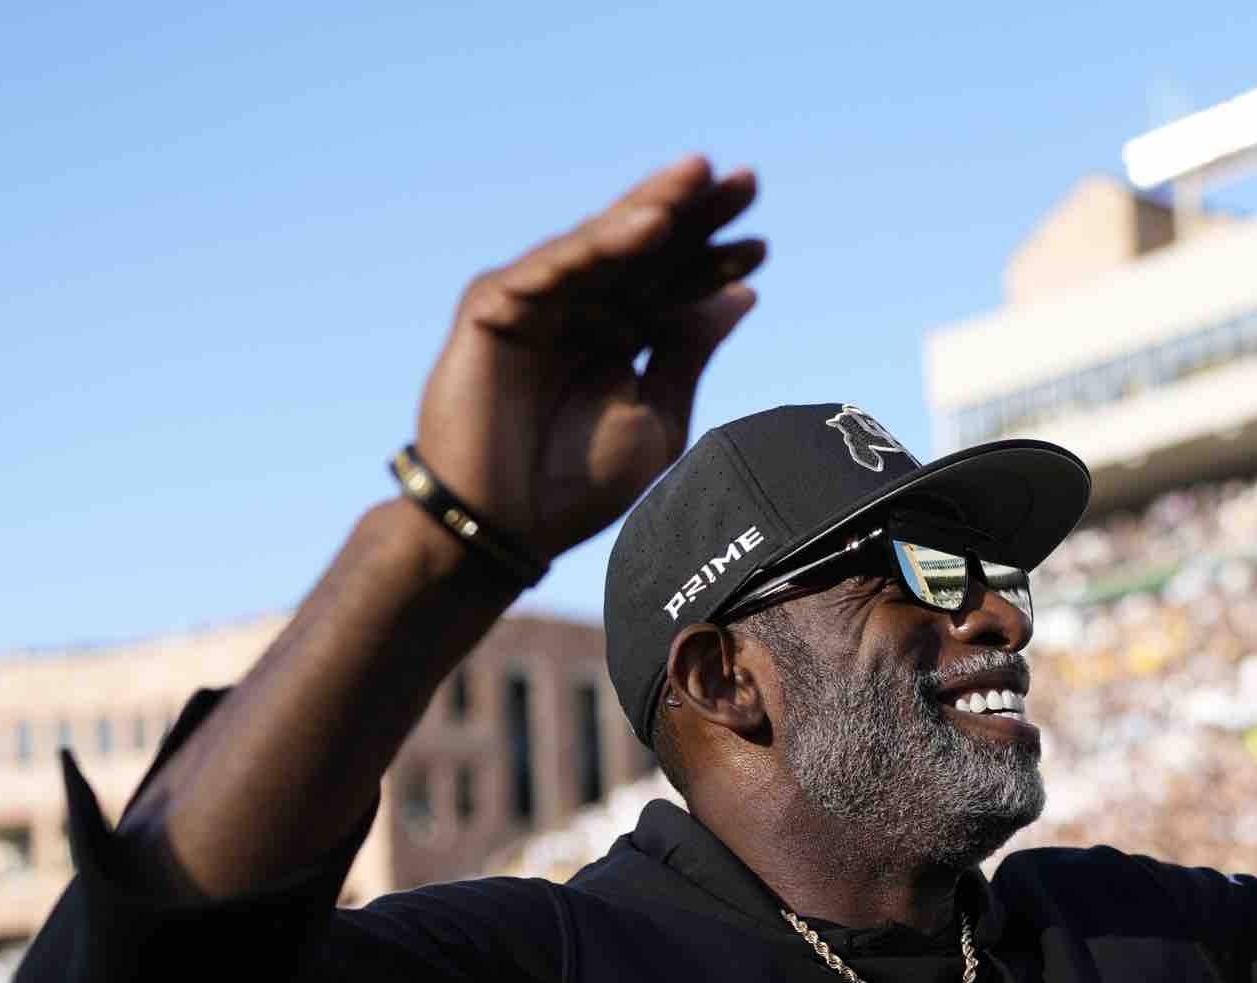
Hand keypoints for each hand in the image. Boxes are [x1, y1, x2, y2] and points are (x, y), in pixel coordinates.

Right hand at [416, 157, 764, 562]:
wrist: (506, 529)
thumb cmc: (576, 487)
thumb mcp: (657, 417)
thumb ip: (689, 351)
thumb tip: (742, 296)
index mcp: (619, 335)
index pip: (674, 286)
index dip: (716, 261)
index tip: (762, 245)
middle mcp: (579, 309)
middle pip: (644, 251)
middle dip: (694, 216)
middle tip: (746, 183)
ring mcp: (536, 302)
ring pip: (602, 245)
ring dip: (653, 209)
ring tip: (700, 179)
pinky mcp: (494, 304)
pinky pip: (555, 266)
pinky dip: (602, 243)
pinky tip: (650, 223)